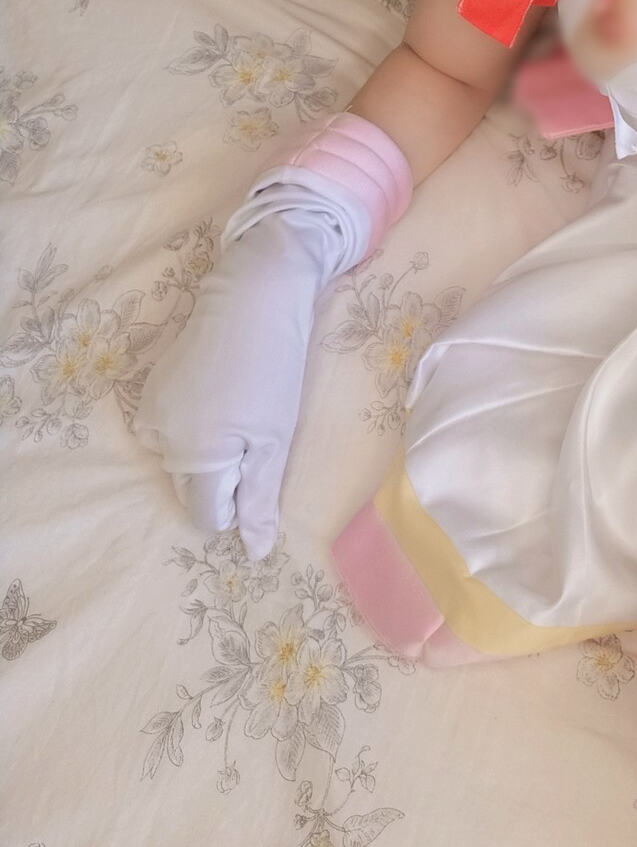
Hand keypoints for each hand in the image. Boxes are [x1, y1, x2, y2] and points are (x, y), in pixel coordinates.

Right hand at [135, 182, 362, 559]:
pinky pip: (171, 426)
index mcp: (195, 458)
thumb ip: (260, 499)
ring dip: (208, 447)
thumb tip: (253, 553)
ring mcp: (151, 409)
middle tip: (256, 433)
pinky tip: (221, 389)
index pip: (208, 515)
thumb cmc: (274, 367)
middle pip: (193, 487)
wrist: (253, 293)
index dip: (238, 503)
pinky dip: (195, 421)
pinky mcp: (151, 384)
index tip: (260, 467)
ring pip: (181, 456)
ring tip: (241, 406)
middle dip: (223, 475)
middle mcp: (161, 439)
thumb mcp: (275, 438)